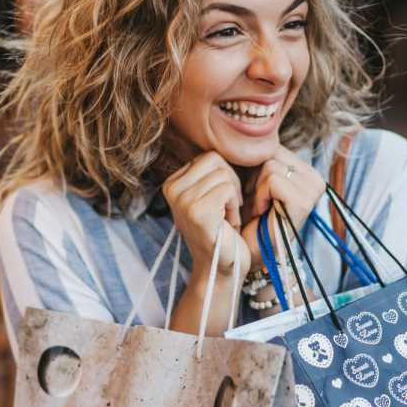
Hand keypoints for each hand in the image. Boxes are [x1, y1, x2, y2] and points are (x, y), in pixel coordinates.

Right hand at [162, 152, 248, 277]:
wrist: (222, 267)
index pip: (209, 156)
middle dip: (231, 183)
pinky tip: (227, 224)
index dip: (224, 177)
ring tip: (226, 218)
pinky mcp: (197, 211)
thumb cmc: (223, 230)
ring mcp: (182, 200)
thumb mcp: (212, 194)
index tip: (220, 204)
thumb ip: (212, 171)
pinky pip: (227, 189)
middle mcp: (171, 189)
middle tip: (226, 210)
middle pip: (216, 160)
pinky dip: (234, 207)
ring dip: (233, 198)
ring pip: (224, 174)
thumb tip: (233, 140)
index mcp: (172, 182)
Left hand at [239, 146, 325, 266]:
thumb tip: (245, 128)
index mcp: (304, 170)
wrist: (246, 248)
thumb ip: (257, 156)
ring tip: (259, 206)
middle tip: (256, 200)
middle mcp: (314, 178)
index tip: (253, 192)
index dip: (253, 167)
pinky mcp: (305, 200)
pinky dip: (260, 194)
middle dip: (254, 176)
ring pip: (270, 164)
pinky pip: (272, 178)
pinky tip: (263, 211)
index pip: (271, 146)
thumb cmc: (247, 215)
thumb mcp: (252, 179)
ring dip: (256, 187)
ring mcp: (313, 189)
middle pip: (271, 152)